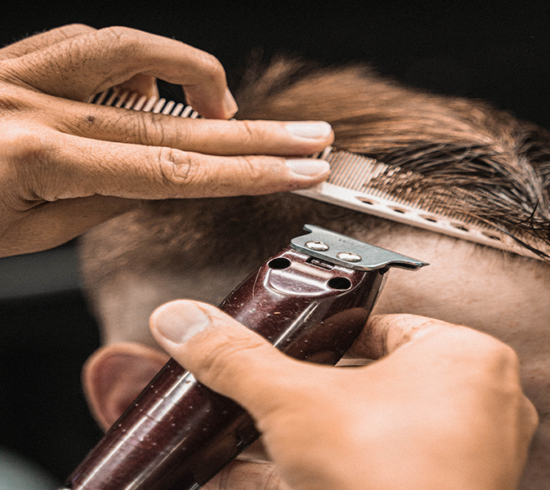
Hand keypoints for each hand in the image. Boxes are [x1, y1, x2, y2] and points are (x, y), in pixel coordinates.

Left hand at [0, 25, 332, 256]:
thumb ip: (100, 199)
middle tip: (310, 138)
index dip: (246, 173)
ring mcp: (17, 70)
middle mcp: (29, 103)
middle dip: (255, 131)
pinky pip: (87, 42)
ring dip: (193, 77)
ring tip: (226, 110)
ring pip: (132, 49)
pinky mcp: (10, 56)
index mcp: (34, 160)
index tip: (298, 172)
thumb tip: (162, 176)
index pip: (173, 169)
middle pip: (172, 115)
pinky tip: (147, 87)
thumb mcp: (23, 234)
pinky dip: (135, 61)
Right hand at [150, 301, 537, 489]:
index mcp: (465, 356)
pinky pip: (373, 474)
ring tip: (244, 435)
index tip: (285, 346)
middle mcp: (478, 404)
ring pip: (367, 435)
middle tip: (260, 393)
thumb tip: (183, 321)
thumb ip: (239, 359)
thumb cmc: (385, 477)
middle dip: (304, 395)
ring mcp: (465, 458)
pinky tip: (250, 475)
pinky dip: (318, 472)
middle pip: (369, 384)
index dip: (323, 336)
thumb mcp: (295, 403)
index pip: (381, 327)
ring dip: (304, 438)